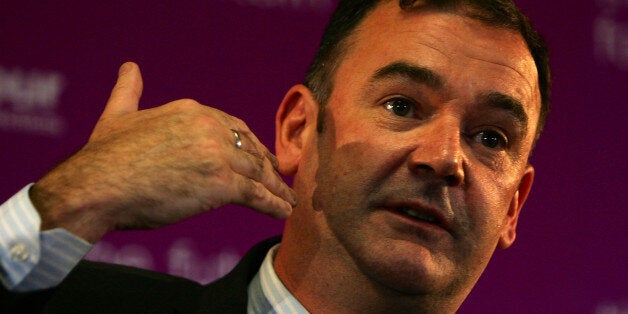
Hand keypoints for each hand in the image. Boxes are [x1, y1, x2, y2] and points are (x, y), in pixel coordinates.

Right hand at [30, 62, 295, 242]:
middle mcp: (210, 127)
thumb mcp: (118, 114)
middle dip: (266, 165)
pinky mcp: (221, 184)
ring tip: (288, 199)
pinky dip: (274, 204)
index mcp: (191, 111)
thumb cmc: (103, 157)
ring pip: (258, 173)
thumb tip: (130, 68)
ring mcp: (218, 155)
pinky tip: (284, 210)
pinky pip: (256, 195)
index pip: (233, 126)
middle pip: (249, 149)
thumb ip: (129, 91)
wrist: (97, 186)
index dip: (249, 143)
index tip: (258, 155)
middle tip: (278, 178)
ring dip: (276, 188)